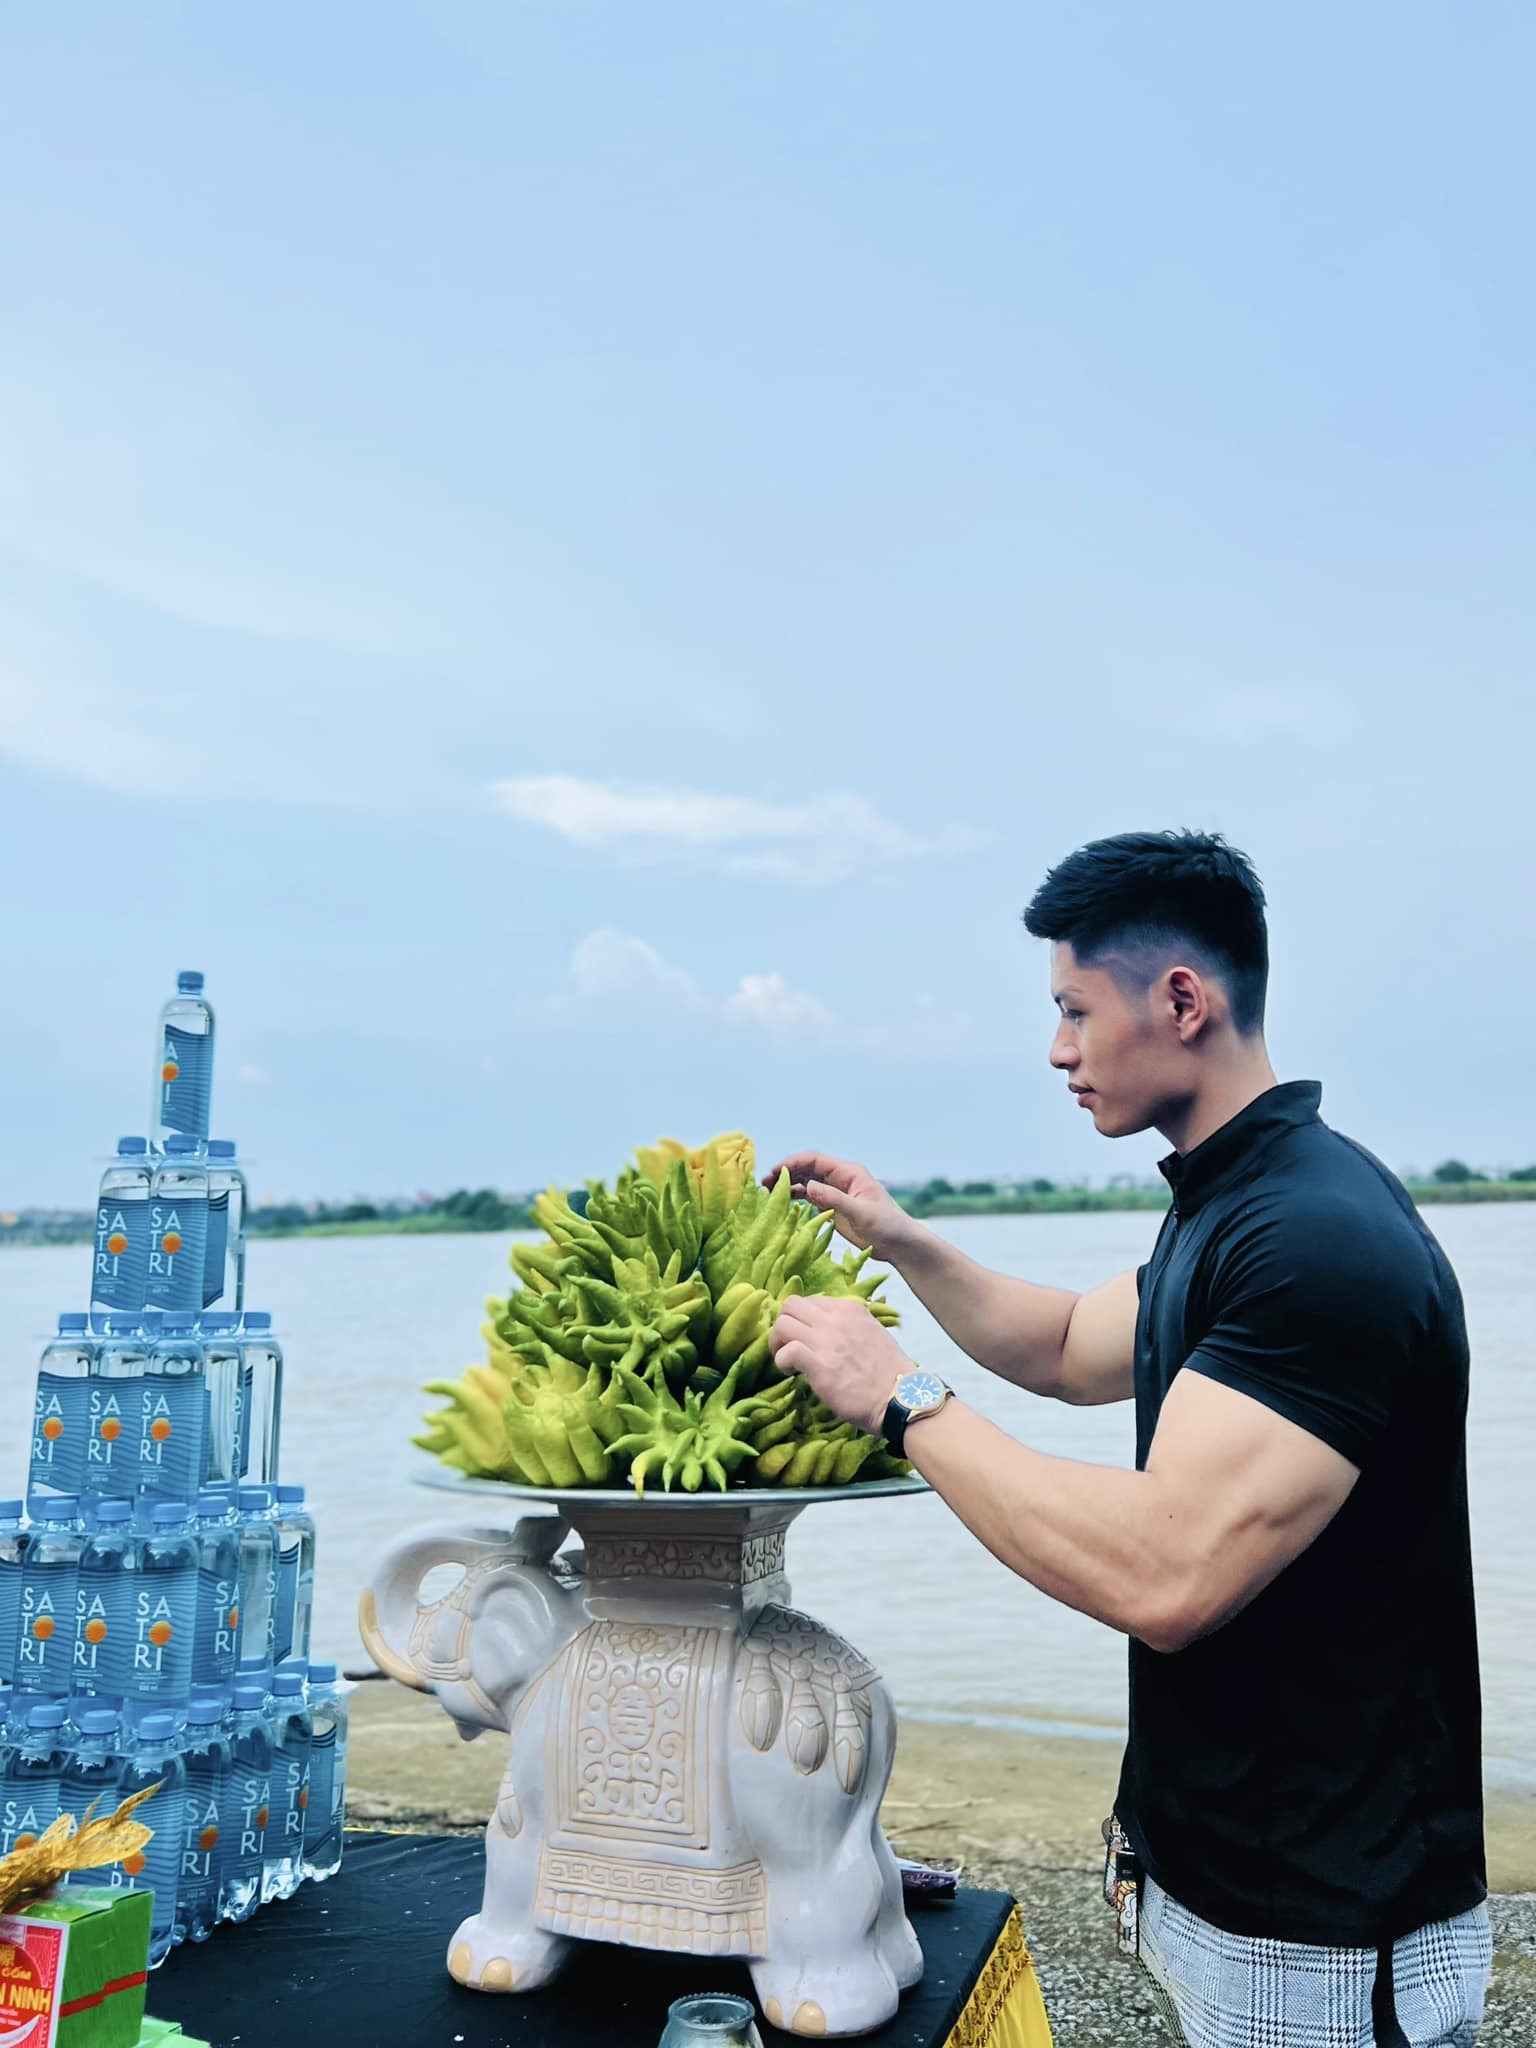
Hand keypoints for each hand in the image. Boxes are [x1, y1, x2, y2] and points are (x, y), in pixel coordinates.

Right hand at [761, 1150, 912, 1260]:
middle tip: (765, 1183)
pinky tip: (784, 1202)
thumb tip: (808, 1187)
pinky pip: (811, 1196)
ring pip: (807, 1182)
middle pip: (808, 1169)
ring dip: (789, 1185)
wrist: (899, 1244)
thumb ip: (834, 1199)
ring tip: (769, 1192)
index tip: (775, 1171)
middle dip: (787, 1172)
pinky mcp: (834, 1207)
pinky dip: (797, 1197)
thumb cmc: (887, 1226)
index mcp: (849, 1173)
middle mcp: (841, 1179)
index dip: (794, 1163)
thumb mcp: (861, 1213)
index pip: (816, 1161)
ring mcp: (837, 1192)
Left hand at [768, 1295, 910, 1436]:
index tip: (804, 1338)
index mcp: (850, 1309)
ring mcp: (827, 1339)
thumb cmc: (888, 1372)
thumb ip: (849, 1326)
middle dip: (783, 1325)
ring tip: (787, 1361)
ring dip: (778, 1343)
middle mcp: (836, 1318)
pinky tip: (791, 1373)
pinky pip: (786, 1351)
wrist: (900, 1398)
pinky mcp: (819, 1363)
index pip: (811, 1301)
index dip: (801, 1319)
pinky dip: (782, 1361)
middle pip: (791, 1305)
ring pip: (782, 1323)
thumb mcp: (873, 1332)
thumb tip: (825, 1331)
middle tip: (787, 1346)